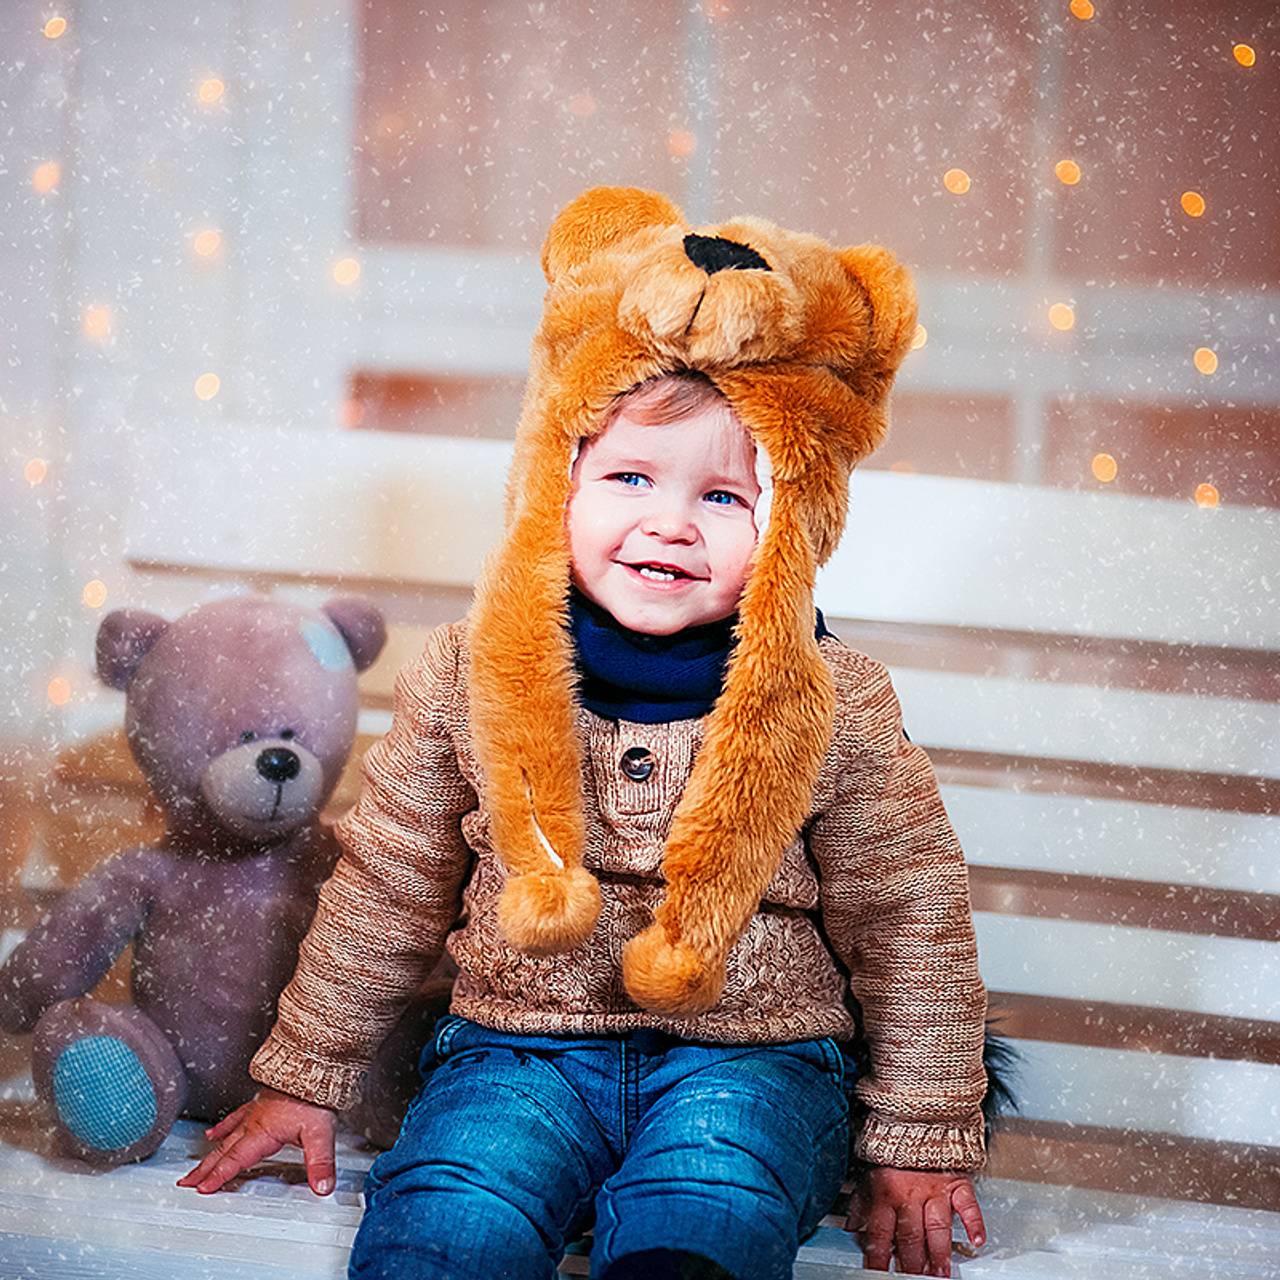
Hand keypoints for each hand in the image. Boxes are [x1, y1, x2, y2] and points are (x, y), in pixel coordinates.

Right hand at [177, 1086, 337, 1195]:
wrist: (313, 1064)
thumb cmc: (314, 1096)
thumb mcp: (320, 1132)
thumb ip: (320, 1162)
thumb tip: (323, 1187)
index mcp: (263, 1132)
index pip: (236, 1160)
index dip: (219, 1176)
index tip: (202, 1189)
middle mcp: (254, 1122)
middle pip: (224, 1150)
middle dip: (205, 1168)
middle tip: (187, 1182)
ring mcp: (255, 1111)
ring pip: (227, 1135)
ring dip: (210, 1152)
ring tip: (196, 1165)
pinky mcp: (261, 1102)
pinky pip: (236, 1116)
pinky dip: (224, 1126)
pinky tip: (216, 1130)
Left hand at [846, 1165, 984, 1276]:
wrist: (916, 1121)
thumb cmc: (893, 1152)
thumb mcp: (870, 1176)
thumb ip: (861, 1205)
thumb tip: (851, 1229)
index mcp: (885, 1193)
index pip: (879, 1232)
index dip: (878, 1257)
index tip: (879, 1274)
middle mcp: (909, 1194)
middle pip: (910, 1235)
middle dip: (912, 1262)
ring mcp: (934, 1189)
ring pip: (937, 1226)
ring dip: (939, 1252)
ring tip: (941, 1273)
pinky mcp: (956, 1183)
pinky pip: (967, 1205)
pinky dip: (974, 1223)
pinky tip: (976, 1240)